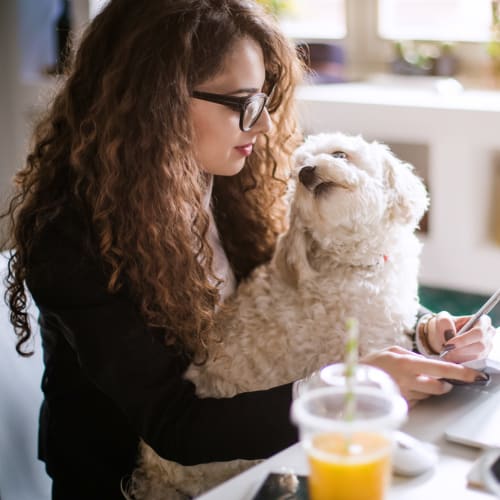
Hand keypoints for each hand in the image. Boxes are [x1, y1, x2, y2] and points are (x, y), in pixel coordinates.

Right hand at [362, 346, 488, 407]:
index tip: (472, 374)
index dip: (458, 372)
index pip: (440, 368)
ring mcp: (405, 395)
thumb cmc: (371, 365)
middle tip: (436, 378)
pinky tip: (402, 388)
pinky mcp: (402, 406)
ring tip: (408, 381)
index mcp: (406, 364)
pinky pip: (418, 401)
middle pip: (439, 387)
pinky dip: (415, 395)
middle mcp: (408, 381)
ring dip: (425, 388)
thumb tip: (429, 362)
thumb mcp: (391, 351)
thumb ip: (412, 356)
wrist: (353, 383)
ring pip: (429, 395)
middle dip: (442, 383)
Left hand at [426, 311, 495, 362]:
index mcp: (482, 321)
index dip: (463, 340)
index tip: (449, 344)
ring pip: (477, 356)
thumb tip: (450, 333)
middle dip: (461, 350)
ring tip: (446, 353)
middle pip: (480, 346)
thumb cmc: (446, 325)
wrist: (444, 335)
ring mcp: (487, 346)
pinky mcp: (482, 357)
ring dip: (460, 356)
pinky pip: (474, 362)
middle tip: (446, 351)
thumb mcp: (441, 318)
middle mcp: (488, 334)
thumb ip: (445, 322)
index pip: (478, 332)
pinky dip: (461, 360)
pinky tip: (451, 357)